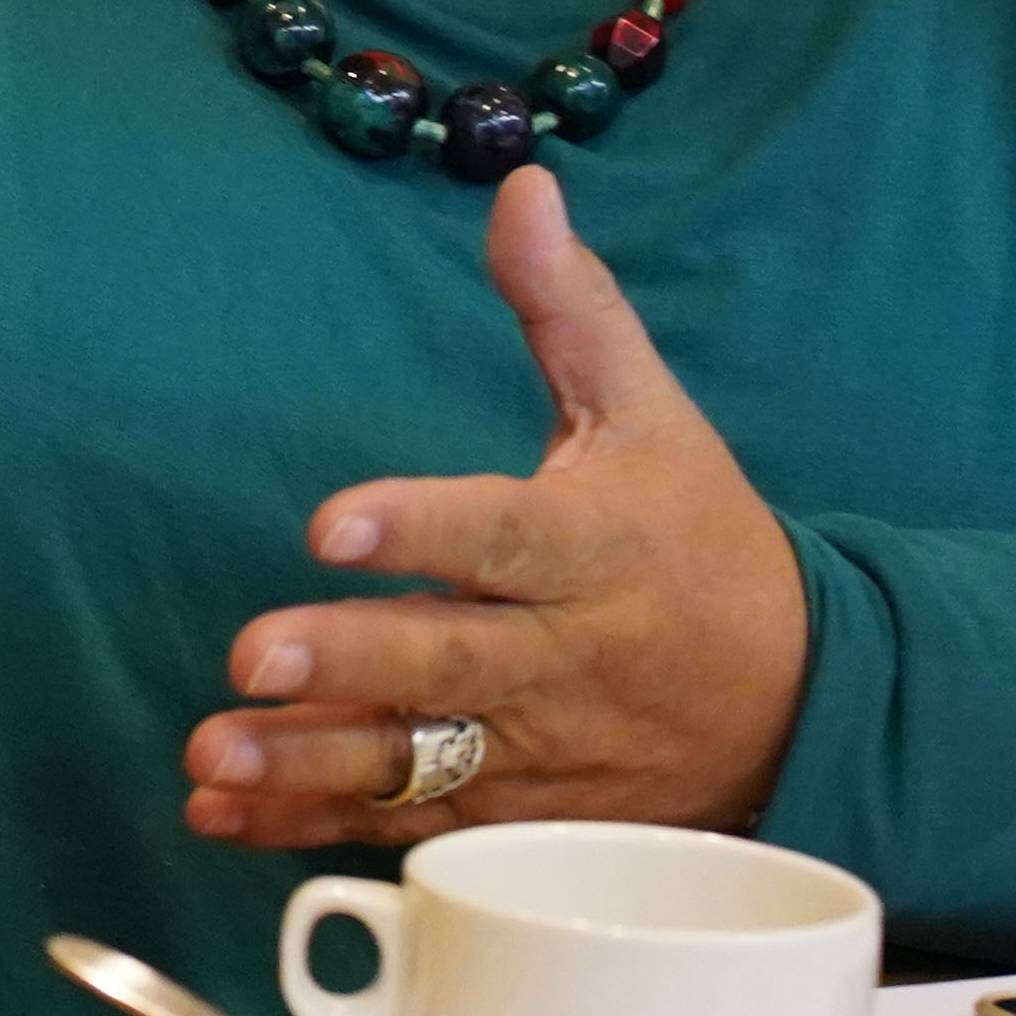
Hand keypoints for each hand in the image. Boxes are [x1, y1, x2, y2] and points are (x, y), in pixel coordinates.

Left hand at [182, 162, 807, 848]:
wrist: (802, 702)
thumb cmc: (701, 540)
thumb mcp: (649, 413)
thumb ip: (569, 308)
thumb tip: (521, 185)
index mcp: (592, 548)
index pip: (501, 532)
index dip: (418, 529)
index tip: (328, 523)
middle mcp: (564, 656)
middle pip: (449, 664)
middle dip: (348, 664)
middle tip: (249, 655)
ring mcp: (542, 752)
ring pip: (421, 765)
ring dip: (309, 768)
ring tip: (212, 759)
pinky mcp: (522, 819)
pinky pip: (413, 829)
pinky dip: (317, 830)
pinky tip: (222, 818)